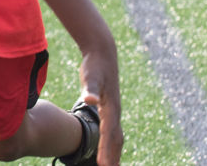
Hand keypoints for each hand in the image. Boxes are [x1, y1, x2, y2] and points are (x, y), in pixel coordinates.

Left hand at [78, 47, 123, 164]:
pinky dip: (109, 140)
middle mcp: (115, 111)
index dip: (106, 151)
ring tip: (110, 165)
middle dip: (114, 156)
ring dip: (114, 151)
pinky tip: (104, 144)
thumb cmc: (95, 65)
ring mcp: (113, 109)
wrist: (102, 52)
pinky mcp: (109, 105)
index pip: (109, 135)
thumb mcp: (90, 77)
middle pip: (116, 139)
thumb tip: (90, 99)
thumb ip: (90, 89)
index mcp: (111, 108)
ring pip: (115, 135)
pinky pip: (110, 128)